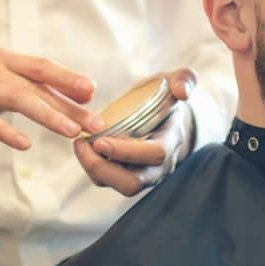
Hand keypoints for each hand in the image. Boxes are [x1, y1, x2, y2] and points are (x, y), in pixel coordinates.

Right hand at [0, 49, 104, 149]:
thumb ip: (25, 88)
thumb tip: (65, 100)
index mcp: (4, 61)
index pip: (43, 67)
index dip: (68, 78)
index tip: (92, 94)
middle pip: (38, 85)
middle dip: (69, 104)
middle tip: (94, 122)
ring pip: (18, 98)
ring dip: (48, 115)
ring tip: (70, 132)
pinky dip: (5, 131)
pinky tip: (24, 144)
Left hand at [74, 68, 196, 195]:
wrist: (167, 117)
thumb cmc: (168, 97)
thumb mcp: (177, 82)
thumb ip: (185, 80)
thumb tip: (182, 92)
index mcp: (171, 141)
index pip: (154, 155)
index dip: (127, 152)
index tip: (100, 141)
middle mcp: (159, 166)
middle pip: (133, 183)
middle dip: (104, 168)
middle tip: (84, 144)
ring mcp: (144, 175)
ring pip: (117, 185)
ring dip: (93, 168)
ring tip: (80, 143)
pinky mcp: (127, 176)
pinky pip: (108, 181)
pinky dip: (91, 167)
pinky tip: (82, 147)